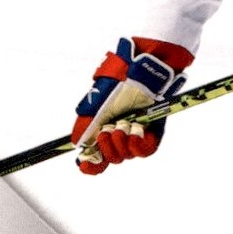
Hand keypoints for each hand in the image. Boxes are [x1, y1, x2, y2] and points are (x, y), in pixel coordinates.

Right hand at [72, 37, 191, 174]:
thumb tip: (77, 146)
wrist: (142, 68)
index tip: (85, 164)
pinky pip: (146, 151)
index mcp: (103, 127)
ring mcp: (137, 132)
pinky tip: (135, 132)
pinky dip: (138, 146)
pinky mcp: (154, 131)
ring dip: (121, 144)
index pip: (96, 156)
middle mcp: (120, 132)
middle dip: (107, 148)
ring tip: (122, 126)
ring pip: (127, 155)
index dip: (91, 164)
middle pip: (111, 158)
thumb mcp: (95, 102)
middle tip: (109, 130)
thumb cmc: (118, 80)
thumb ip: (85, 125)